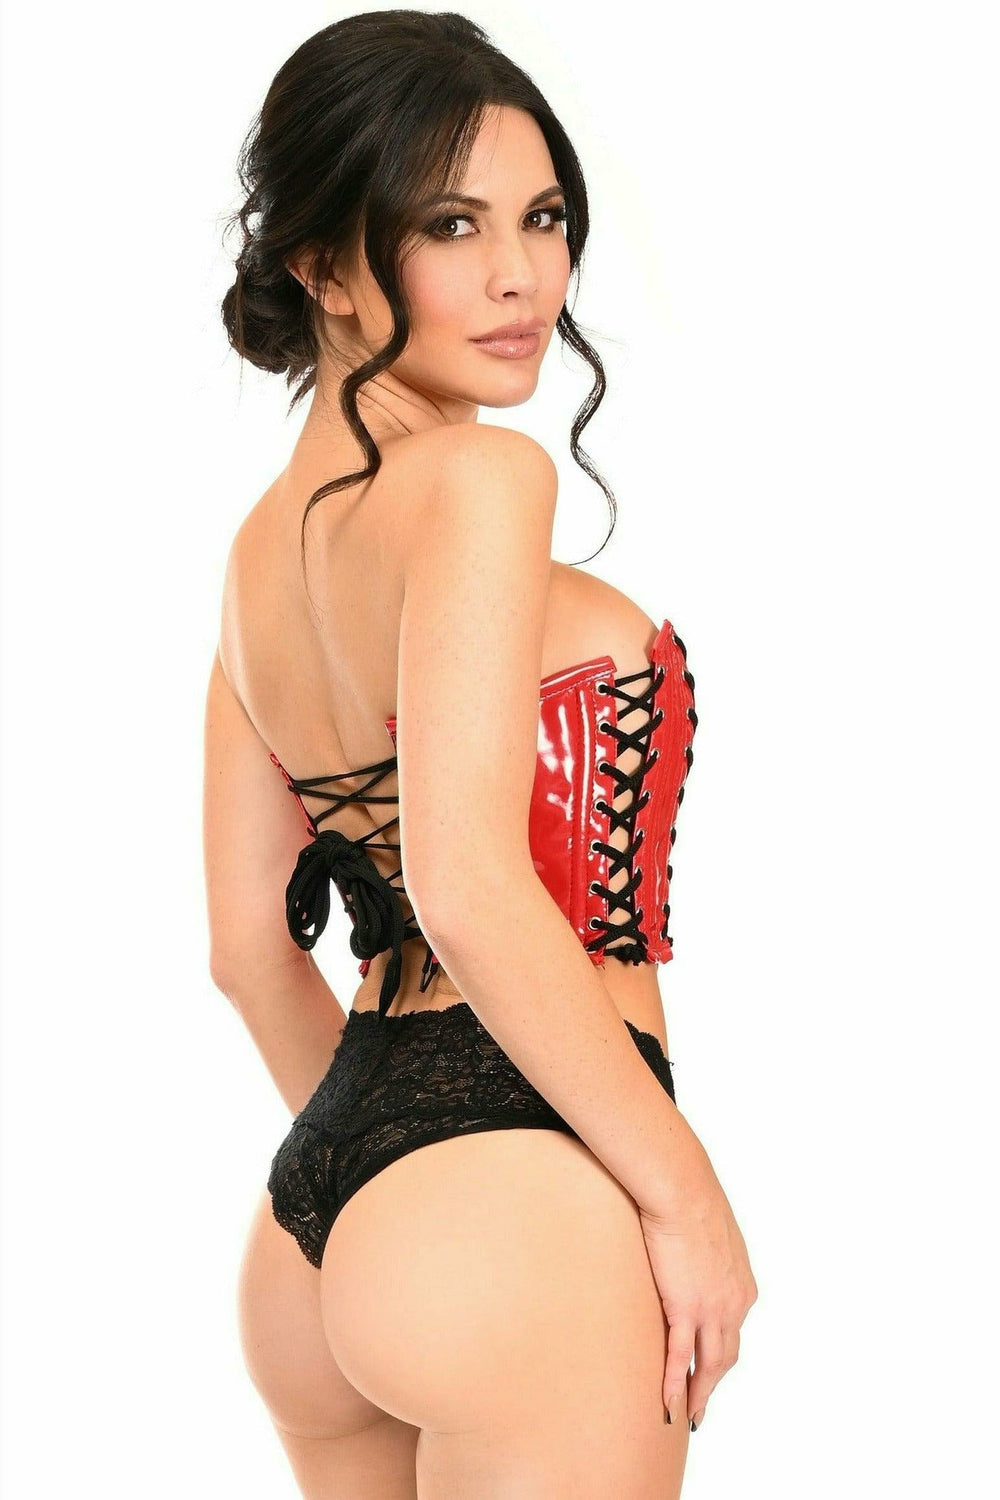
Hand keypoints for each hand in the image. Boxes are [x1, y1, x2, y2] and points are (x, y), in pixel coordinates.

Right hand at [638, 1181, 756, 1427]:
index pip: (733, 1332)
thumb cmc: (691, 1198)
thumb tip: (694, 1254)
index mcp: (743, 1286)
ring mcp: (712, 1308)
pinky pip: (680, 1356)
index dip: (720, 1355)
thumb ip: (710, 1255)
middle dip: (712, 1383)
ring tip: (685, 1414)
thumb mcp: (712, 1234)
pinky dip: (675, 1383)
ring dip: (697, 1394)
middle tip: (699, 1406)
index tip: (708, 1369)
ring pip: (708, 1364)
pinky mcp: (686, 1307)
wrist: (681, 1188)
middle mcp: (735, 1303)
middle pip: (726, 1356)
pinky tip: (668, 1403)